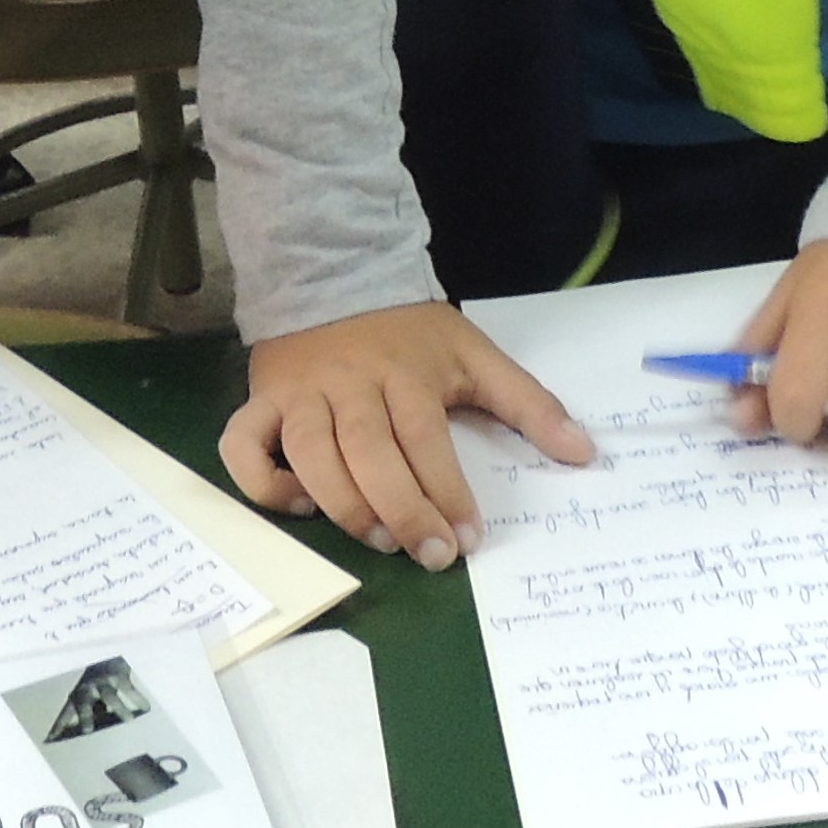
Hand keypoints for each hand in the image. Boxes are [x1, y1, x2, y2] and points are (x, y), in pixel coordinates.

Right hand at [223, 302, 596, 571]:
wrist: (332, 272)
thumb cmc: (409, 330)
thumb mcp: (475, 353)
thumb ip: (528, 403)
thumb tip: (584, 453)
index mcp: (406, 373)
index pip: (426, 438)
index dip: (447, 491)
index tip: (468, 538)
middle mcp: (350, 385)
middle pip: (370, 453)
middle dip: (401, 510)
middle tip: (430, 556)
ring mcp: (300, 394)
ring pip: (311, 455)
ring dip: (342, 504)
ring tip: (377, 541)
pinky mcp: (262, 400)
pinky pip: (244, 446)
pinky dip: (264, 482)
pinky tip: (300, 506)